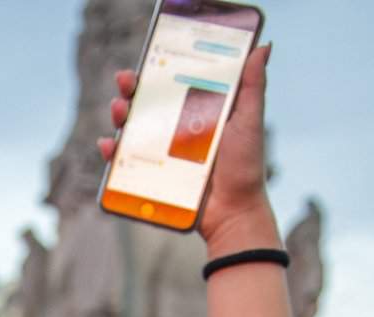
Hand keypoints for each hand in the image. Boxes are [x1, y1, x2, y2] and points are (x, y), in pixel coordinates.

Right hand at [99, 44, 276, 251]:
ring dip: (119, 114)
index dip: (157, 69)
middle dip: (130, 88)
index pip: (172, 82)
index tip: (147, 59)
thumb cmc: (245, 167)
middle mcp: (177, 127)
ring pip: (132, 127)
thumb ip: (253, 86)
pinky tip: (110, 145)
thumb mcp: (250, 121)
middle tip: (125, 81)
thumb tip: (263, 47)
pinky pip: (125, 160)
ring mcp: (162, 151)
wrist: (233, 211)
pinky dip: (112, 151)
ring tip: (120, 110)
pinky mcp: (152, 174)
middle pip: (146, 101)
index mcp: (198, 110)